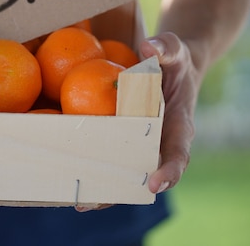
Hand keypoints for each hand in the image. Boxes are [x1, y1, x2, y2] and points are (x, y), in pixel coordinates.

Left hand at [75, 32, 197, 211]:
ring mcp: (142, 142)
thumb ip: (167, 47)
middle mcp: (161, 141)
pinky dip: (95, 165)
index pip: (178, 152)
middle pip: (146, 174)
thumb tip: (149, 47)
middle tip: (97, 202)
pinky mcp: (125, 137)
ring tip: (79, 202)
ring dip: (105, 188)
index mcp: (179, 125)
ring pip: (126, 171)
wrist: (174, 66)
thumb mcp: (175, 49)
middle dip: (124, 191)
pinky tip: (70, 173)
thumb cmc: (176, 59)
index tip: (154, 184)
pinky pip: (112, 153)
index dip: (169, 170)